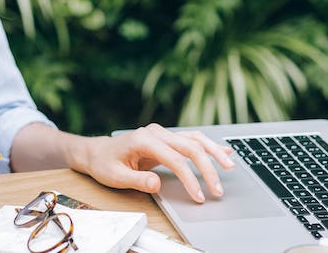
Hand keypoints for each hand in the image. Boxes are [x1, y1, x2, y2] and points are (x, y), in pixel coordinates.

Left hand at [73, 124, 234, 203]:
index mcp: (144, 139)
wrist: (97, 152)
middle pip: (190, 147)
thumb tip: (156, 183)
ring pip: (195, 139)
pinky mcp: (167, 138)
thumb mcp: (115, 176)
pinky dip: (208, 145)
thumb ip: (137, 180)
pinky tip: (224, 150)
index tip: (198, 196)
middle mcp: (156, 132)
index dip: (189, 179)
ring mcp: (162, 133)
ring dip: (214, 152)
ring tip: (230, 166)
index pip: (175, 160)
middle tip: (218, 189)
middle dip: (208, 168)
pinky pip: (191, 139)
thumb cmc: (104, 163)